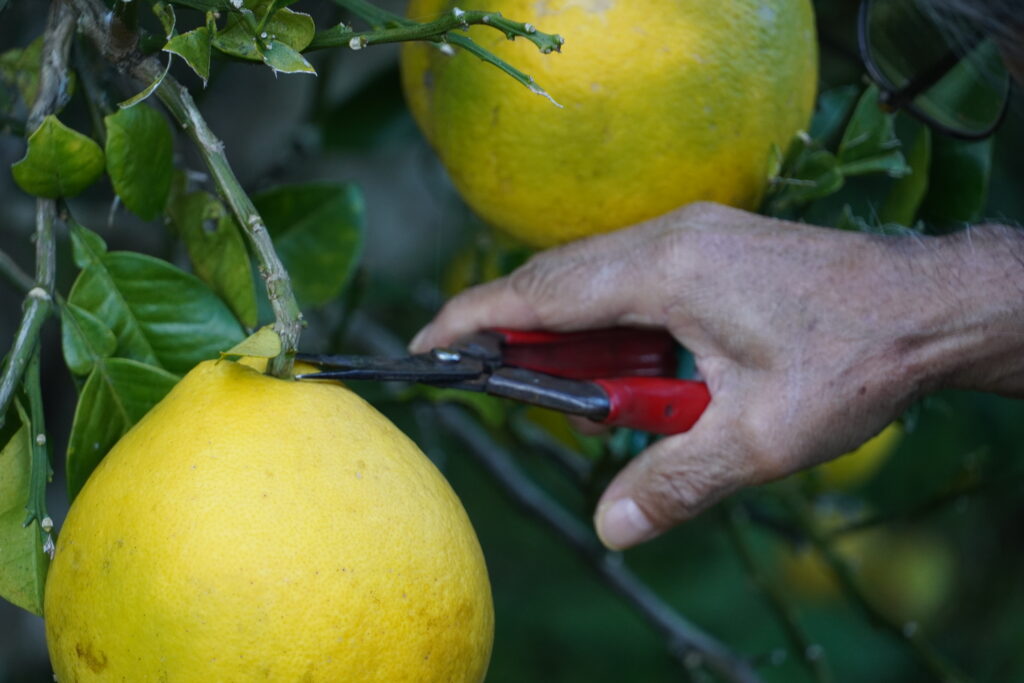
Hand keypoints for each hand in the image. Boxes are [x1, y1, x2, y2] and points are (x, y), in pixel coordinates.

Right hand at [410, 202, 1023, 548]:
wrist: (930, 307)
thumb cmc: (852, 361)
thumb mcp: (761, 437)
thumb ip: (676, 479)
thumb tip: (610, 528)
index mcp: (667, 270)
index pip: (542, 293)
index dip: (475, 319)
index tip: (425, 345)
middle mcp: (669, 238)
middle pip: (558, 280)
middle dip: (512, 330)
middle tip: (483, 382)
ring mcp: (689, 235)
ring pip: (592, 278)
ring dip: (564, 331)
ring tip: (561, 393)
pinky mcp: (707, 247)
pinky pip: (626, 277)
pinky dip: (602, 322)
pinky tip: (619, 368)